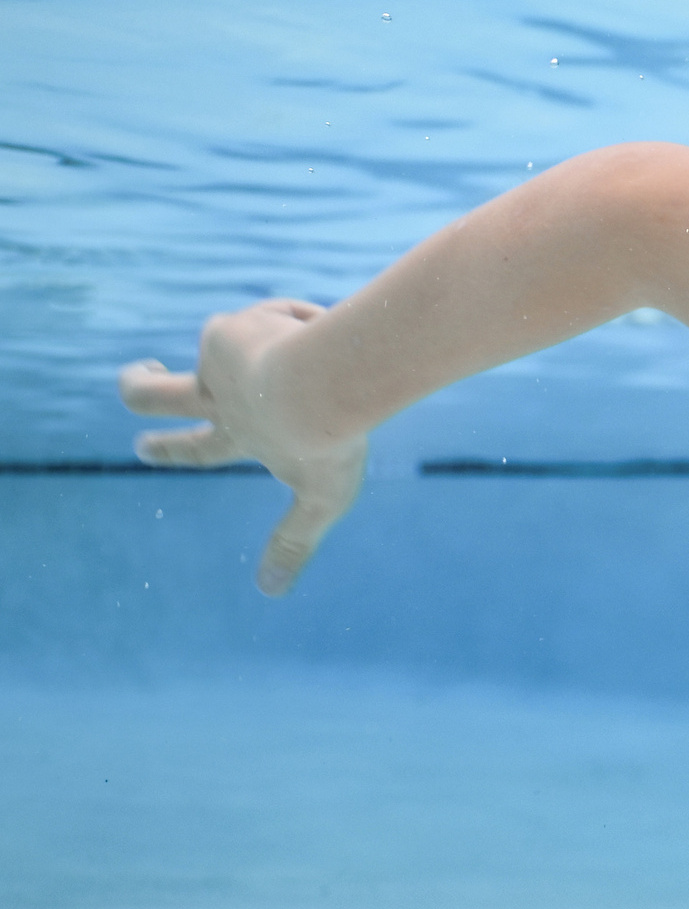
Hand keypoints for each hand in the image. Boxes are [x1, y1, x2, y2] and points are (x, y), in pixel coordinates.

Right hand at [119, 300, 367, 596]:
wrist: (318, 390)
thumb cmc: (328, 443)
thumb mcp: (323, 499)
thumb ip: (295, 539)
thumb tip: (269, 592)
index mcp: (239, 437)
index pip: (198, 449)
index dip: (172, 450)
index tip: (144, 446)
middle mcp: (217, 400)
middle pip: (152, 396)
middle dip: (140, 387)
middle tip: (140, 377)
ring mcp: (214, 364)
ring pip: (217, 340)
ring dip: (276, 330)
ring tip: (322, 346)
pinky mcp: (222, 331)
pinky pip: (284, 316)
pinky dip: (308, 324)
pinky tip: (324, 334)